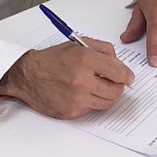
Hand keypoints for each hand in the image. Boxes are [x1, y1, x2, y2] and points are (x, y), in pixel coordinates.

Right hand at [0, 40, 133, 119]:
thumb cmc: (52, 60)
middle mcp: (82, 80)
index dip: (127, 75)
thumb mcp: (78, 44)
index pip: (119, 72)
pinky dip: (91, 103)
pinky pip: (92, 110)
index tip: (128, 77)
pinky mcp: (72, 112)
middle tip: (113, 83)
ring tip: (98, 87)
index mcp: (85, 59)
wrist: (28, 76)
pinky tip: (83, 94)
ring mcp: (77, 98)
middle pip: (116, 90)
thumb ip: (102, 49)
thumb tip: (119, 63)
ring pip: (107, 103)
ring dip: (106, 96)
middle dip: (118, 86)